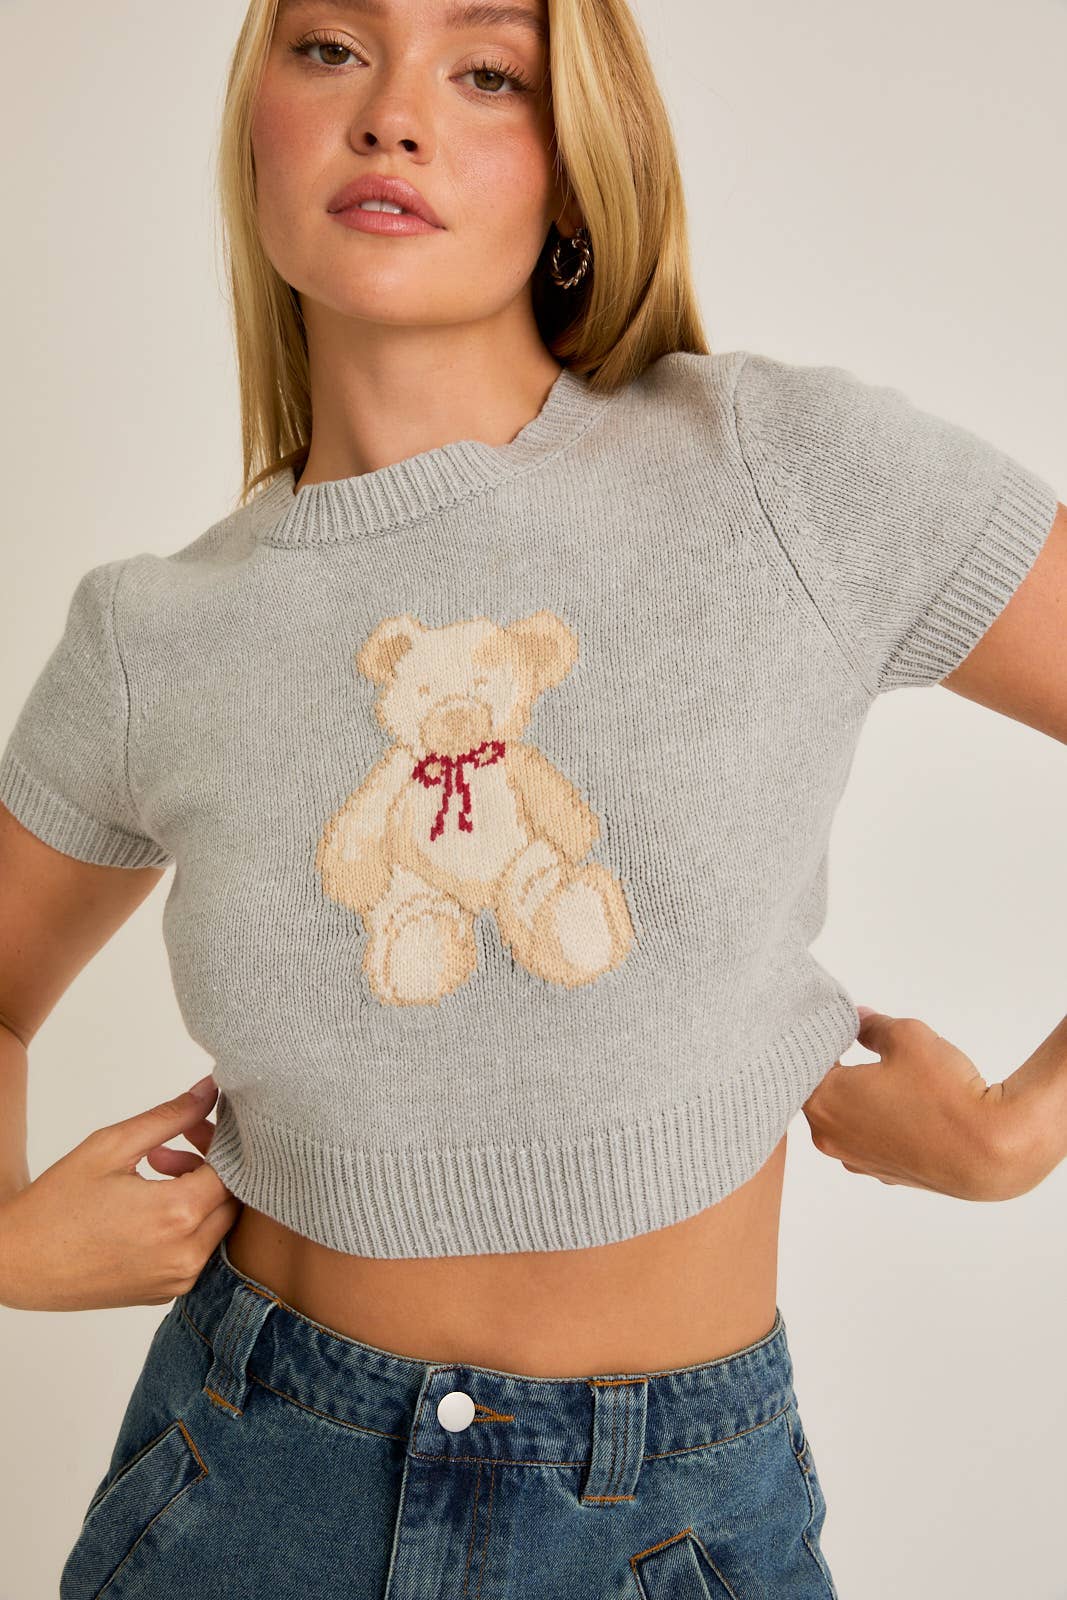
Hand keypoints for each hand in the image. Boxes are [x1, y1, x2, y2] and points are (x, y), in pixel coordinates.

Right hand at [0, 1075, 241, 1311]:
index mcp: (176, 1215)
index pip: (234, 1169)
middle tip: (171, 1147)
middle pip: (232, 1198)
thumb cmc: (56, 1204)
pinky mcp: (166, 1292)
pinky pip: (198, 1249)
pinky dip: (187, 1223)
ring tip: (154, 1170)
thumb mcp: (111, 1146)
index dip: (221, 1141)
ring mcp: (178, 1279)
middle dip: (212, 1165)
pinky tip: (150, 1206)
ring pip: (218, 1224)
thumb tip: (211, 1091)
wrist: (16, 1264)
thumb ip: (170, 1117)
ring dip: (198, 1193)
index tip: (198, 1125)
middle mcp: (186, 1254)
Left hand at [802, 1006, 1030, 1200]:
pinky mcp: (884, 1174)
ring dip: (859, 1098)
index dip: (819, 1043)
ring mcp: (856, 1160)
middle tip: (859, 1048)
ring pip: (845, 1119)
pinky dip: (879, 1122)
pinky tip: (907, 1107)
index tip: (835, 1029)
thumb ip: (872, 1025)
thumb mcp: (906, 1036)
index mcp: (824, 1101)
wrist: (988, 1151)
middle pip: (819, 1094)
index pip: (802, 1064)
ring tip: (891, 1079)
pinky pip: (869, 1139)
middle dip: (836, 1070)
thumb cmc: (944, 1092)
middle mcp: (830, 1137)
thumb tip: (859, 1019)